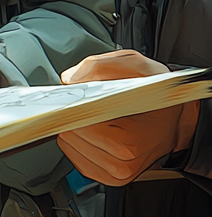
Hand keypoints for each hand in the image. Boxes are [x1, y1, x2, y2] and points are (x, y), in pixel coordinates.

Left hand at [57, 50, 199, 184]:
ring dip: (75, 129)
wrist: (176, 121)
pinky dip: (78, 142)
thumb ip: (100, 66)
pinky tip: (94, 131)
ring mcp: (116, 173)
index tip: (74, 96)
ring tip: (96, 118)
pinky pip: (76, 158)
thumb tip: (70, 79)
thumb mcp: (137, 66)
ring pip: (69, 146)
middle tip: (89, 105)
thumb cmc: (158, 96)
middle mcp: (122, 162)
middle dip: (74, 115)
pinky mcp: (110, 178)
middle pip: (69, 134)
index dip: (71, 105)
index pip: (78, 123)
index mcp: (129, 139)